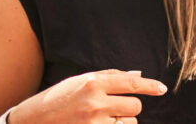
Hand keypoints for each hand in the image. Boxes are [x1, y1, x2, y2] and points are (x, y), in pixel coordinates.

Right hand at [8, 69, 166, 123]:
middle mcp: (95, 103)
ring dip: (122, 123)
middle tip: (114, 108)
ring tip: (102, 120)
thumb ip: (109, 77)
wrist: (33, 121)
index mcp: (92, 83)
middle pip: (134, 107)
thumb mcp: (80, 81)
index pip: (130, 83)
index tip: (162, 89)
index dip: (150, 86)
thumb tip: (137, 76)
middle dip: (129, 108)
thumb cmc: (58, 99)